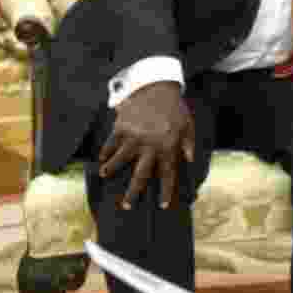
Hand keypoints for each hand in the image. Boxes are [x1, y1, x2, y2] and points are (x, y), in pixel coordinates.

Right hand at [98, 81, 194, 209]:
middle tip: (126, 206)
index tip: (163, 205)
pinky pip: (111, 144)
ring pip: (120, 161)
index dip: (166, 191)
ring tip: (105, 176)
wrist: (156, 86)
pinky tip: (102, 159)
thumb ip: (188, 144)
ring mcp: (134, 138)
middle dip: (133, 192)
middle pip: (140, 175)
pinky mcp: (121, 128)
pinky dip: (106, 152)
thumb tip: (189, 161)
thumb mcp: (187, 125)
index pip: (168, 174)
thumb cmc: (175, 108)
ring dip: (111, 170)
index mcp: (168, 147)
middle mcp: (150, 146)